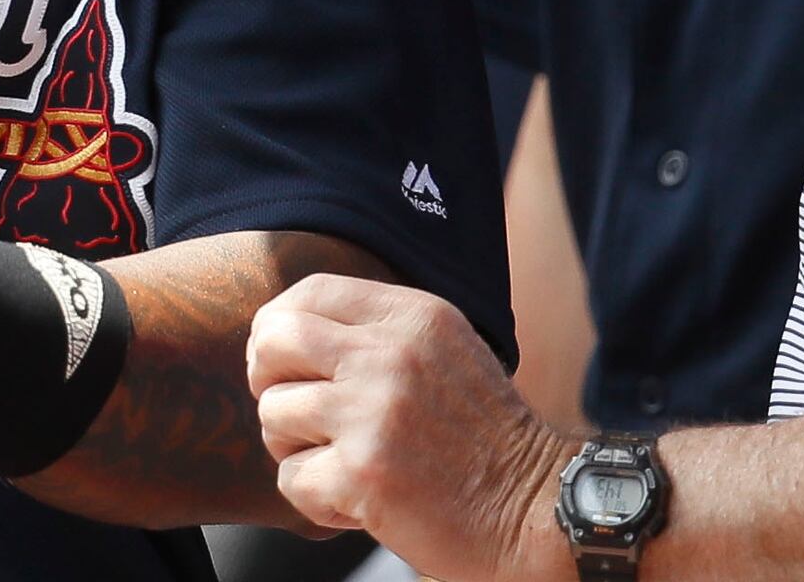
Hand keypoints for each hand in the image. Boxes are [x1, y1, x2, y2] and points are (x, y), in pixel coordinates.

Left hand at [247, 272, 571, 579]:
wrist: (536, 511)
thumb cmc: (484, 439)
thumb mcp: (446, 352)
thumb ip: (380, 331)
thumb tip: (286, 329)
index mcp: (413, 317)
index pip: (309, 293)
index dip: (278, 327)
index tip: (284, 362)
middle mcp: (391, 355)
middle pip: (273, 341)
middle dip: (268, 380)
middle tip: (295, 414)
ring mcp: (375, 413)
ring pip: (274, 413)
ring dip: (294, 448)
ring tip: (341, 463)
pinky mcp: (364, 473)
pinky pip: (291, 479)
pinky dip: (316, 500)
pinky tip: (357, 501)